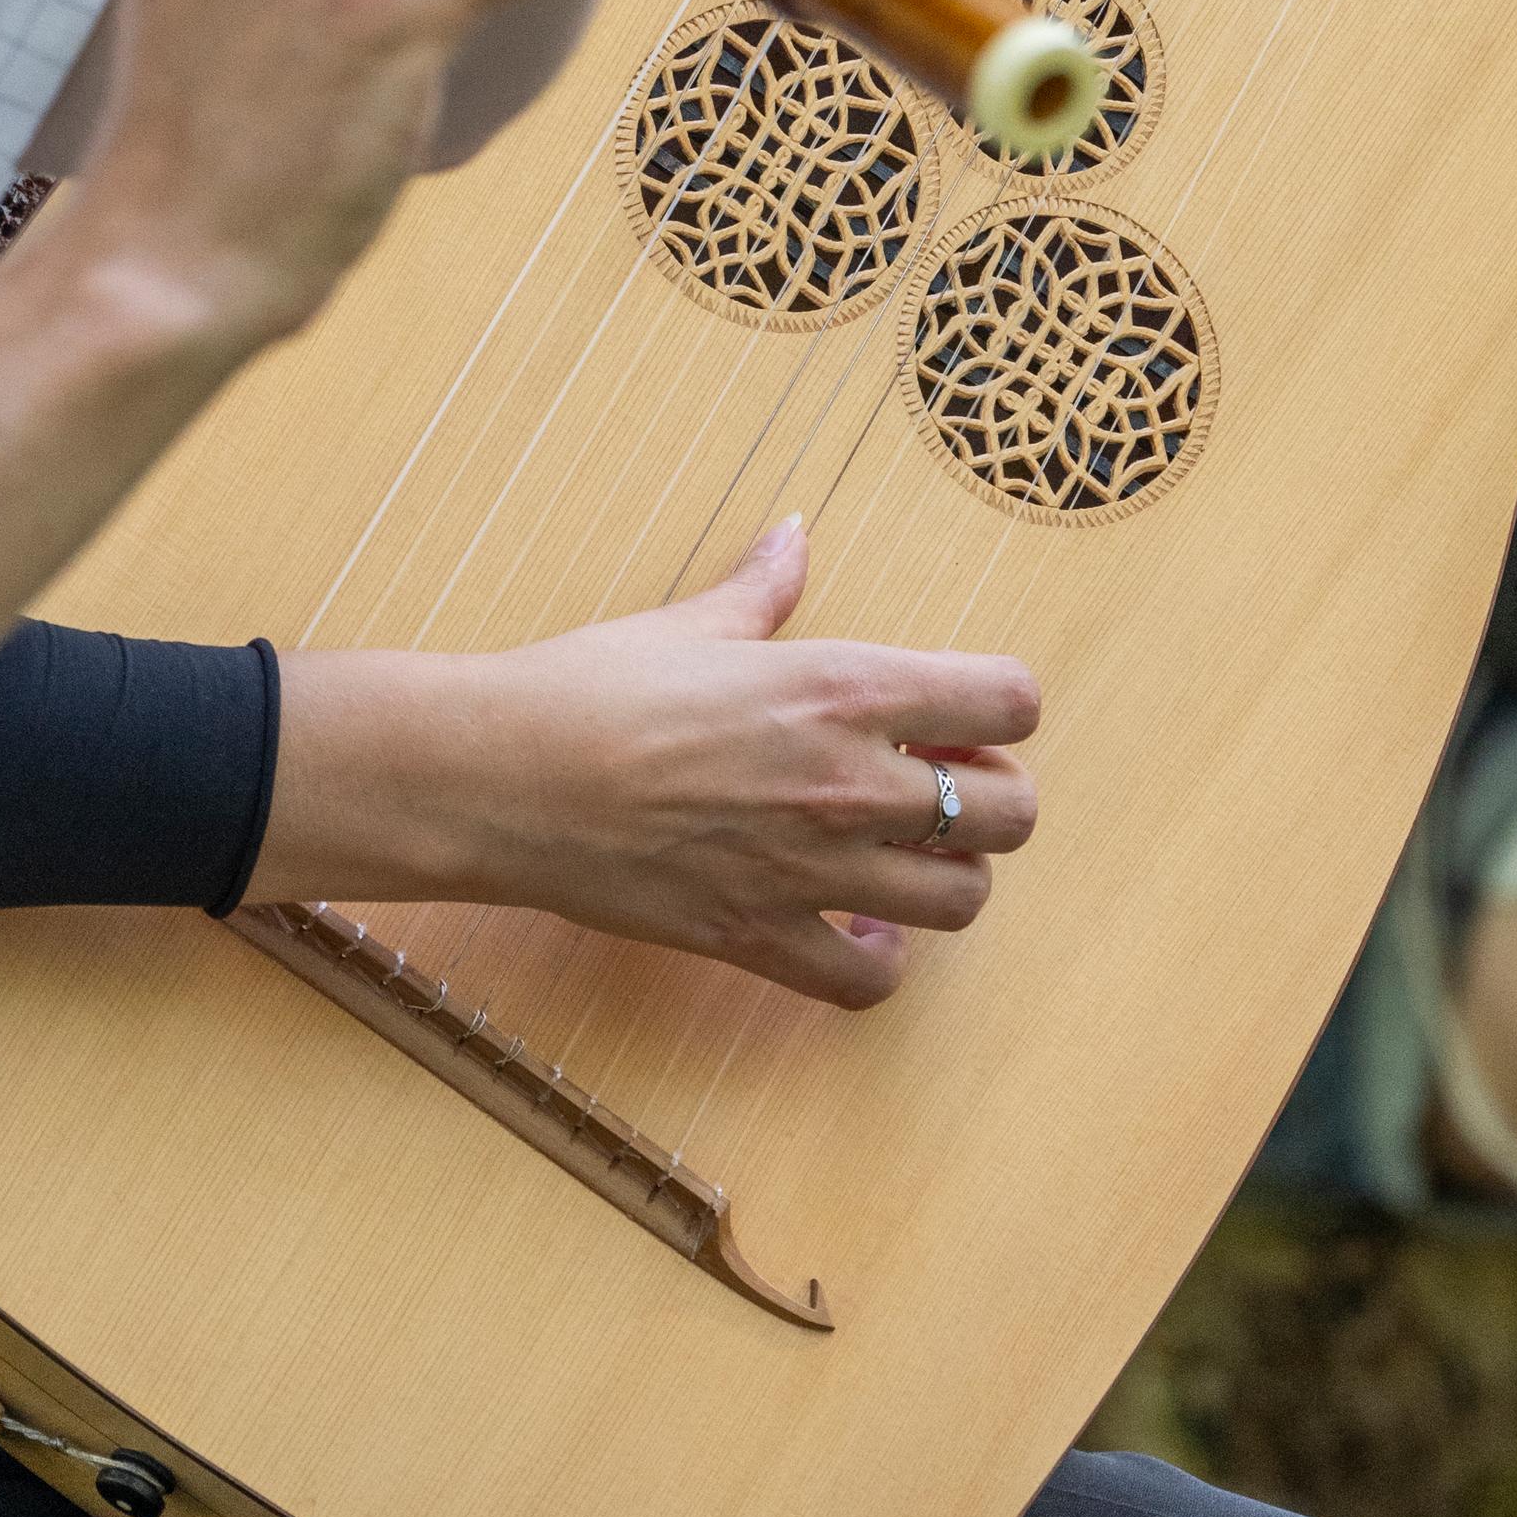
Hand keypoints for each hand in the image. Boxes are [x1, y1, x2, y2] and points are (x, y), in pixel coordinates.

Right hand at [257, 516, 1041, 1014]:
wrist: (503, 777)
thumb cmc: (590, 686)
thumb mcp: (693, 624)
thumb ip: (764, 587)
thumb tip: (794, 534)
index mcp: (842, 685)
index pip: (1010, 699)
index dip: (1002, 706)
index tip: (963, 711)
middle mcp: (848, 782)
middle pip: (1012, 816)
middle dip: (996, 800)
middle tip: (941, 784)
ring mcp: (810, 870)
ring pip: (960, 903)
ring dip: (947, 879)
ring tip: (903, 856)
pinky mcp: (761, 938)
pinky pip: (867, 982)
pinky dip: (876, 963)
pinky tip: (852, 929)